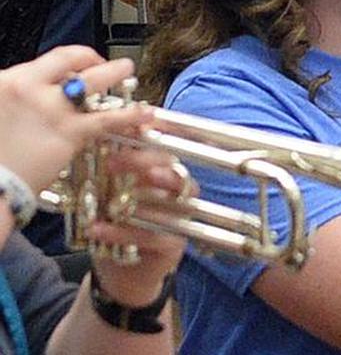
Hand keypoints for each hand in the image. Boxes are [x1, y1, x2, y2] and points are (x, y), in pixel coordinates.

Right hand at [0, 46, 151, 191]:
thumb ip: (12, 102)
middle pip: (68, 60)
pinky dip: (128, 115)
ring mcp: (52, 109)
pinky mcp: (69, 133)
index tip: (74, 65)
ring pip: (92, 81)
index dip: (65, 60)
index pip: (44, 62)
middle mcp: (28, 88)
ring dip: (114, 72)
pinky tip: (143, 112)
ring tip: (128, 69)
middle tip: (101, 61)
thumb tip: (22, 103)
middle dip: (90, 57)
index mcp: (6, 82)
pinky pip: (106, 120)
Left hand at [88, 147, 188, 306]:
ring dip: (137, 200)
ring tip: (111, 199)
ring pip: (168, 204)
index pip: (170, 153)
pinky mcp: (173, 245)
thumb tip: (99, 139)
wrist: (124, 272)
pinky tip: (98, 229)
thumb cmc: (121, 225)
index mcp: (169, 178)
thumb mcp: (115, 195)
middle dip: (145, 164)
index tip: (133, 130)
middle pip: (175, 173)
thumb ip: (115, 172)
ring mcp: (181, 220)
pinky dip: (122, 232)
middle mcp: (181, 196)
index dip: (157, 142)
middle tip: (113, 162)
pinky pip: (151, 235)